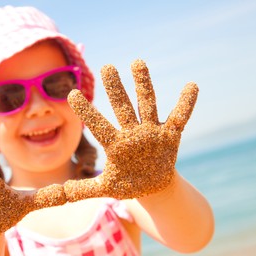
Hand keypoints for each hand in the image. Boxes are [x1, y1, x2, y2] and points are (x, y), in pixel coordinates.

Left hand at [63, 59, 197, 199]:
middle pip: (122, 107)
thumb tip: (63, 192)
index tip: (72, 93)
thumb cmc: (127, 184)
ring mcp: (151, 132)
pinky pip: (180, 117)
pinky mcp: (169, 135)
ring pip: (147, 104)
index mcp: (115, 145)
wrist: (152, 186)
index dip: (86, 111)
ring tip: (137, 62)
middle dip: (115, 88)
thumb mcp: (106, 188)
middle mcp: (132, 133)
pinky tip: (192, 85)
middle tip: (107, 67)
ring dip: (143, 84)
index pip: (98, 125)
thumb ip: (85, 189)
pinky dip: (186, 103)